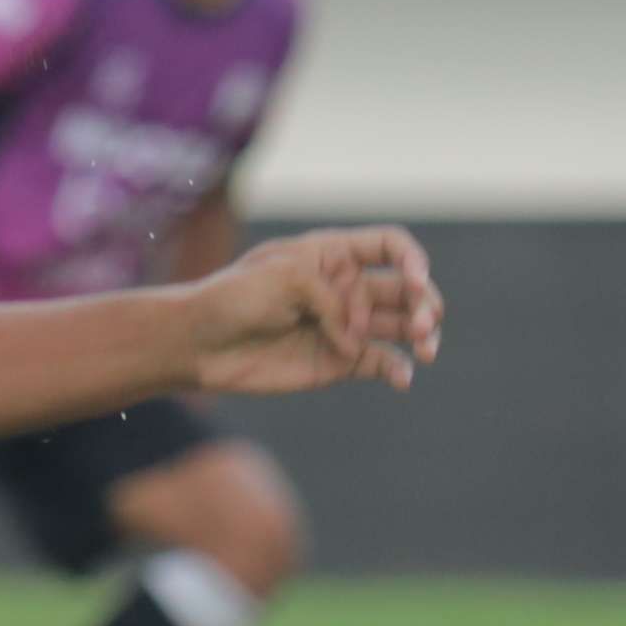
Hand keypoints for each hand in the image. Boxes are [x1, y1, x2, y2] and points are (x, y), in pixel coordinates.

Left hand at [188, 226, 439, 397]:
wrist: (200, 343)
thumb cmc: (234, 298)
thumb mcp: (284, 277)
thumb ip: (329, 299)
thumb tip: (355, 341)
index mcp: (333, 254)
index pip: (390, 246)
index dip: (412, 259)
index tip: (415, 279)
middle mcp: (346, 288)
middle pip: (405, 289)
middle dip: (424, 302)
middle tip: (423, 323)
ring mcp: (346, 327)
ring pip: (401, 326)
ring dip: (422, 334)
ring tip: (426, 349)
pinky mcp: (339, 362)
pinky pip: (381, 363)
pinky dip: (398, 370)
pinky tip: (403, 378)